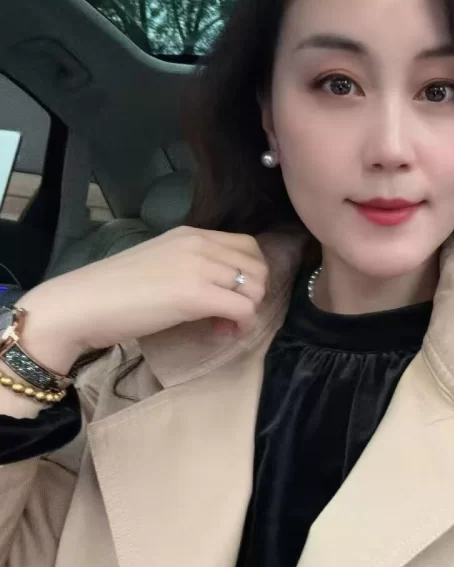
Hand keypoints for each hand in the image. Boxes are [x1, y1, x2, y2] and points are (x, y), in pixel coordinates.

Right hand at [14, 227, 268, 375]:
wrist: (82, 304)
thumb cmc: (113, 291)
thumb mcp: (160, 264)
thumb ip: (191, 267)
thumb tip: (218, 289)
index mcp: (190, 234)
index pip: (246, 246)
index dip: (247, 274)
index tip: (228, 297)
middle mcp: (199, 244)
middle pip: (258, 265)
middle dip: (253, 294)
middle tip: (228, 315)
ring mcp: (198, 267)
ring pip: (256, 286)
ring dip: (248, 310)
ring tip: (222, 325)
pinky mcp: (196, 295)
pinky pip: (244, 308)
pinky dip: (241, 325)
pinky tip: (222, 332)